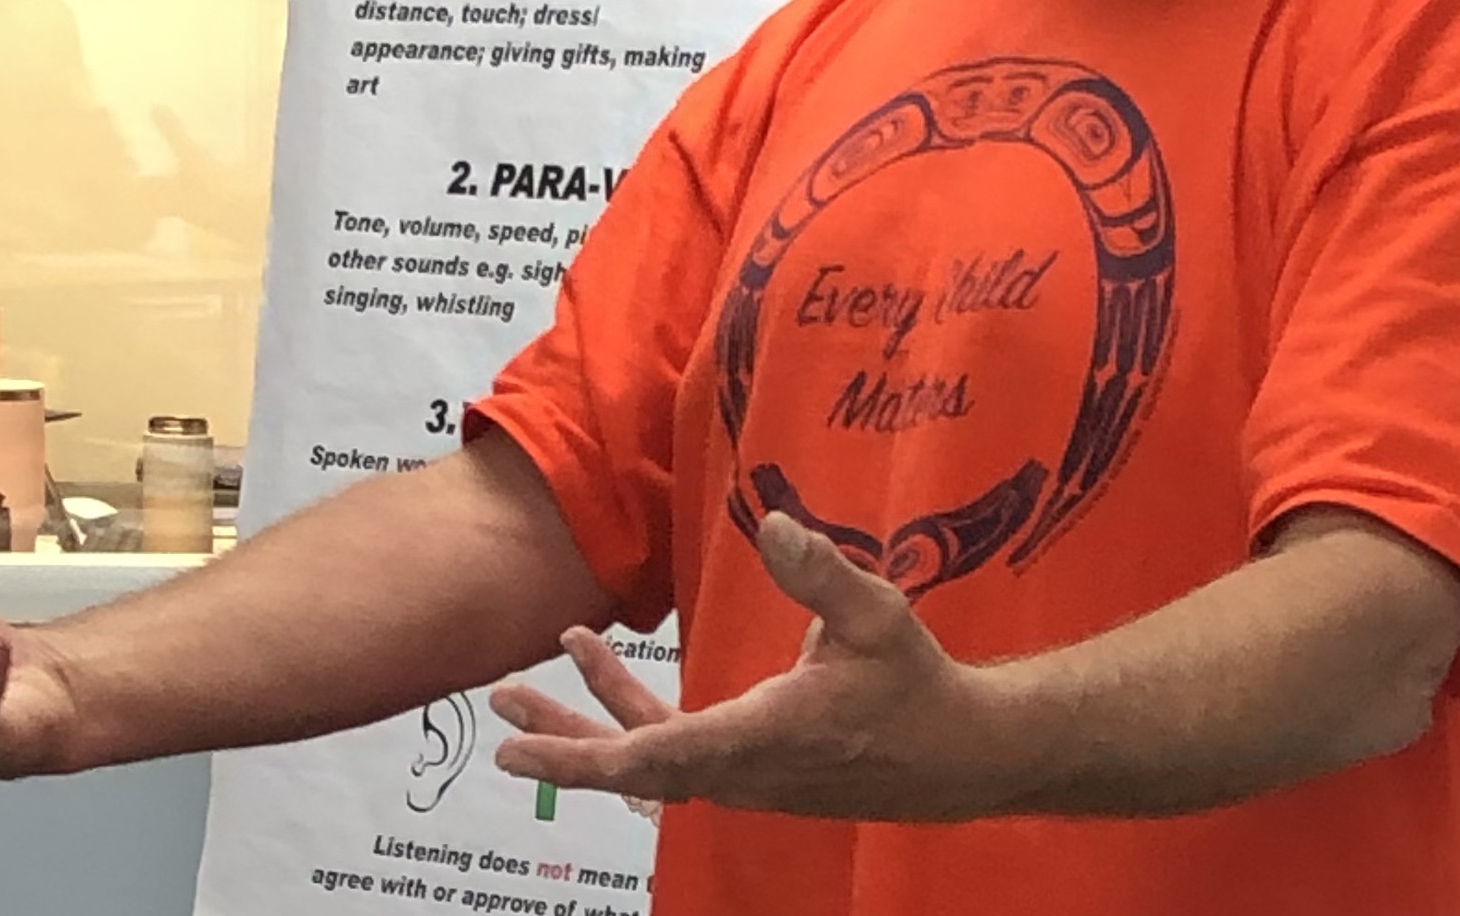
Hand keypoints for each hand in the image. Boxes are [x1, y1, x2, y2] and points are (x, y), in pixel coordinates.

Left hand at [487, 514, 1027, 821]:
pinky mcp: (753, 770)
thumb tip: (773, 522)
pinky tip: (608, 679)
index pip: (652, 756)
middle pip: (630, 766)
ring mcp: (744, 776)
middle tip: (500, 721)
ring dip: (590, 723)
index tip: (517, 750)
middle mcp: (741, 769)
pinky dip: (634, 720)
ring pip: (648, 758)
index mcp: (761, 736)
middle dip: (562, 740)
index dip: (579, 755)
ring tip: (527, 687)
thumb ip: (821, 571)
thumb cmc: (918, 685)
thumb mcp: (877, 617)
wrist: (960, 754)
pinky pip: (676, 751)